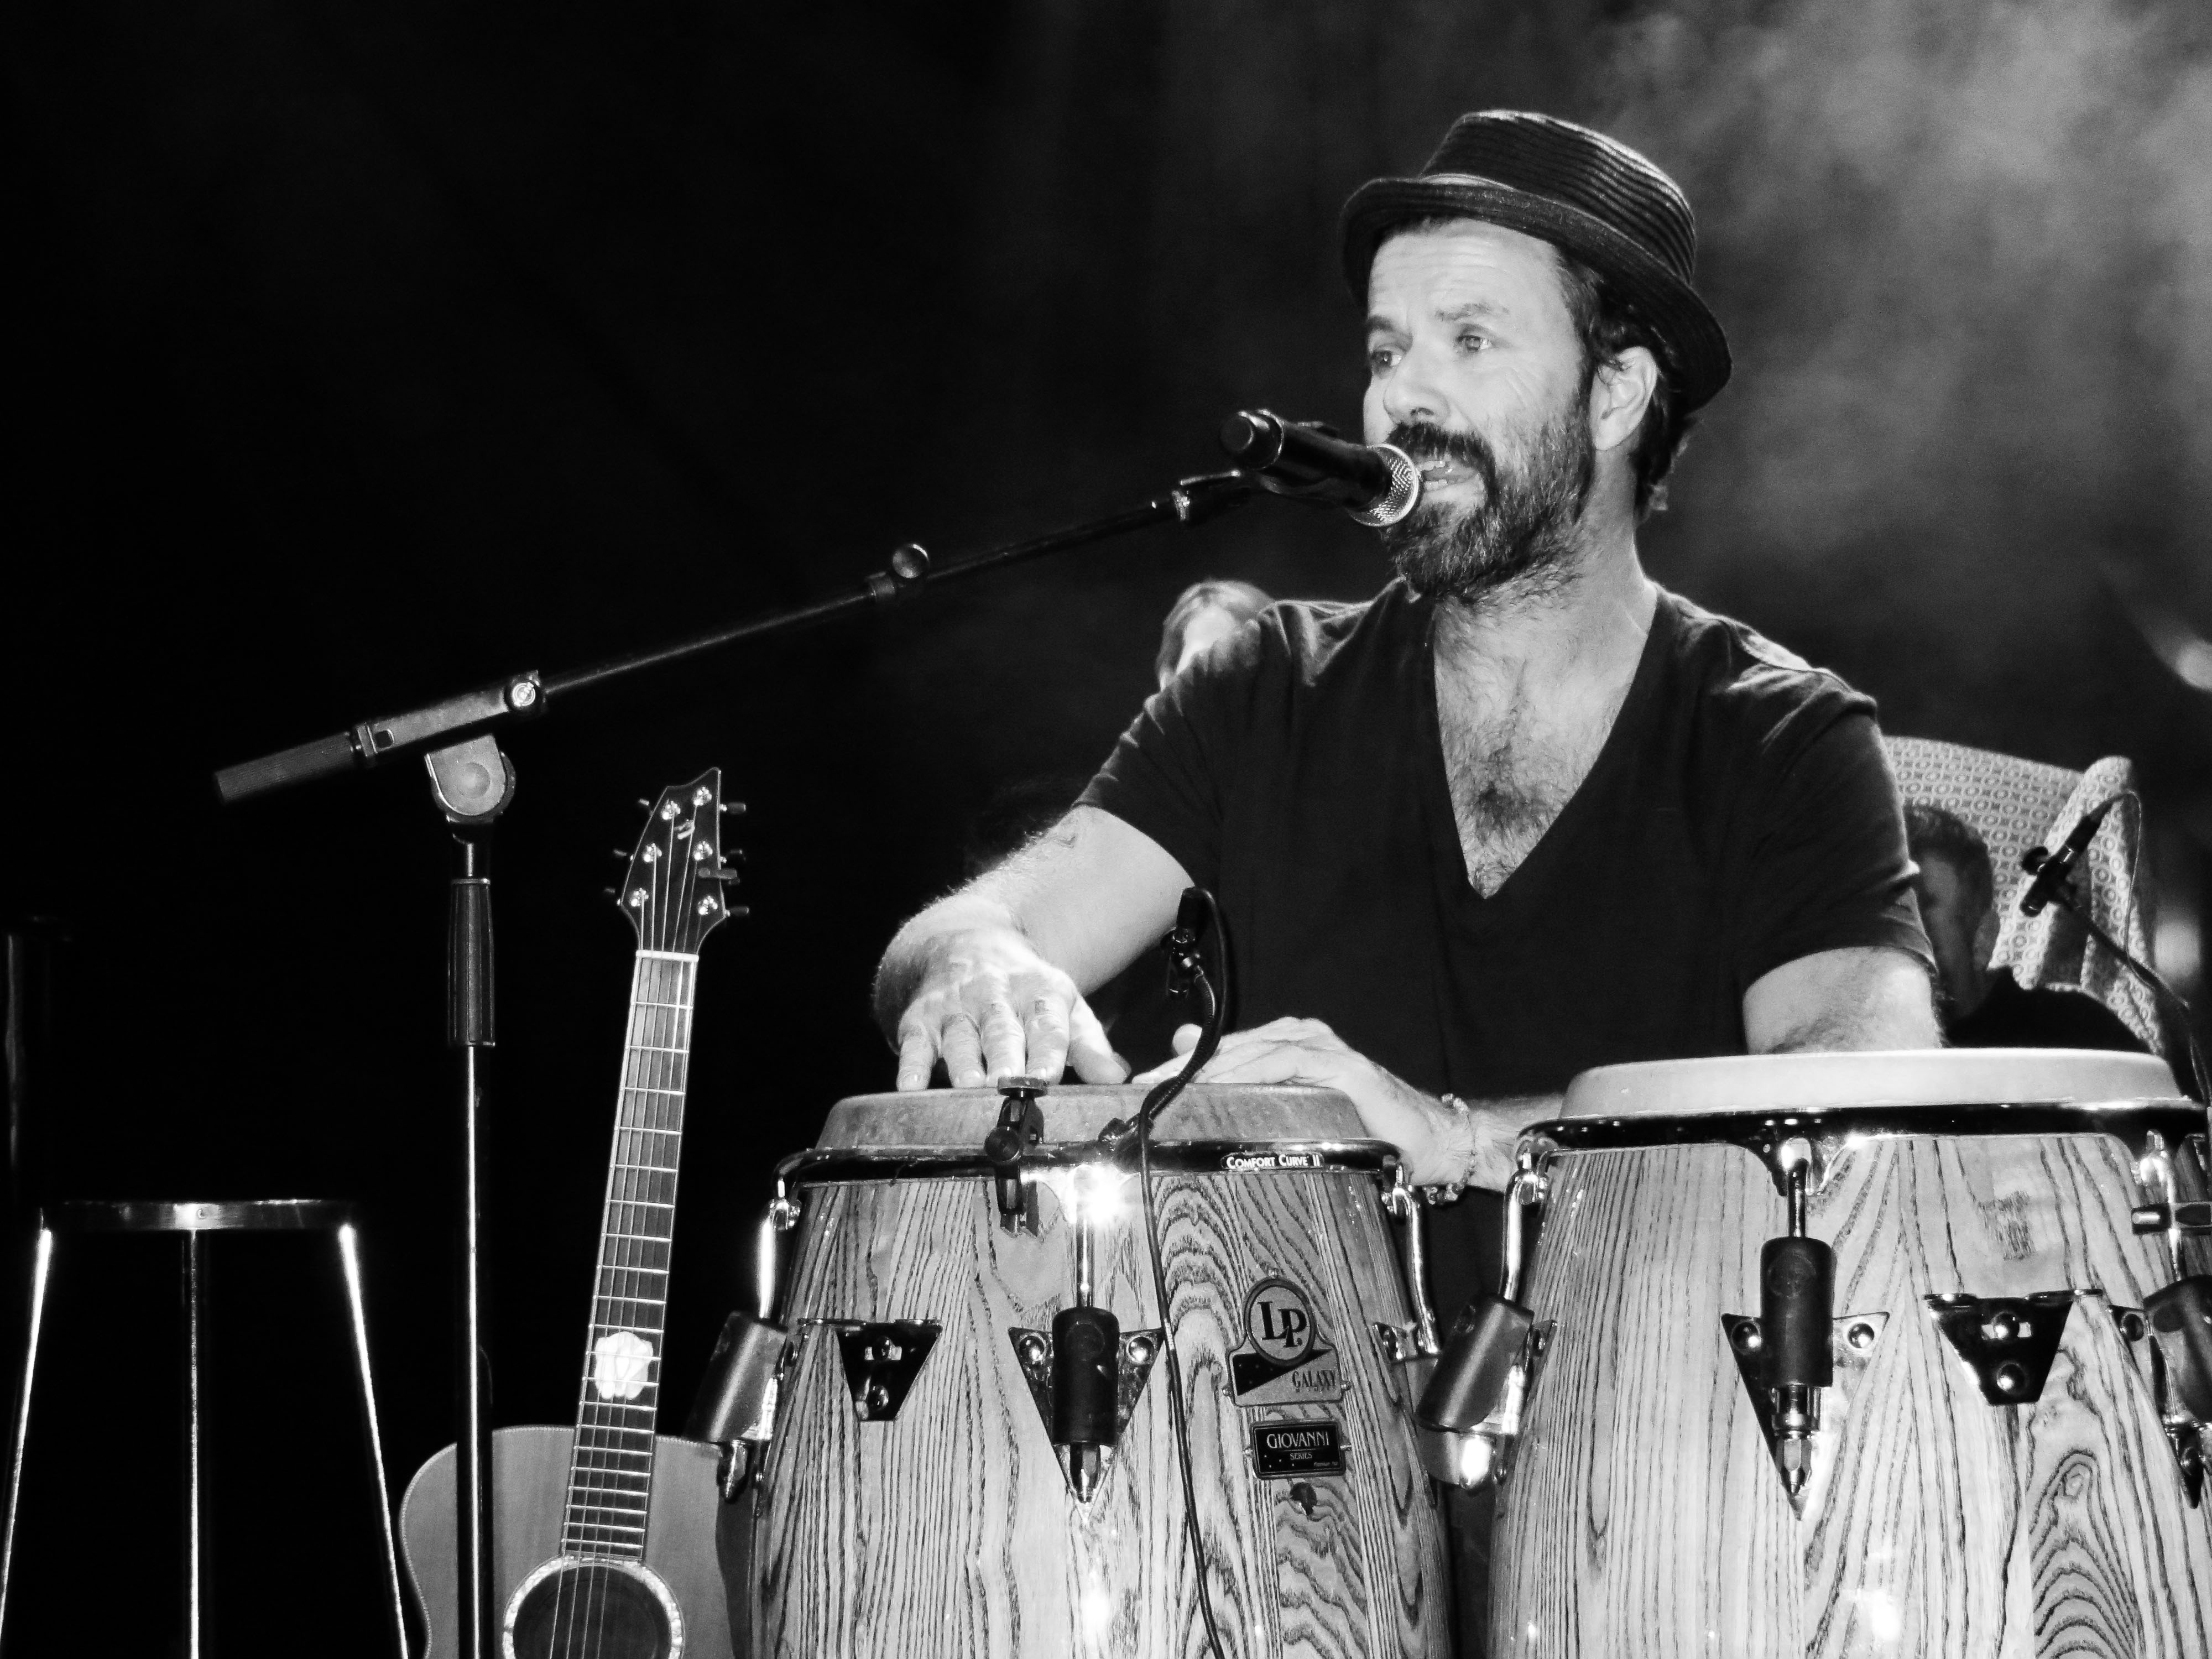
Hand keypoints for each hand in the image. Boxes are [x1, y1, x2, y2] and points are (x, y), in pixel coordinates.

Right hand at [892, 926, 1125, 1091]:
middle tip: (1008, 1083)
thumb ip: (1088, 1046)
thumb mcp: (1063, 1007)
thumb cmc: (1022, 991)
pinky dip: (910, 1064)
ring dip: (963, 1062)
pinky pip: (914, 1043)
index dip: (1048, 1050)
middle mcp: (995, 997)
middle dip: (1005, 1057)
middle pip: (1002, 1030)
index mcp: (1039, 995)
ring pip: (960, 1037)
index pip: (1047, 1025)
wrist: (965, 945)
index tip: (1049, 1075)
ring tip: (969, 1084)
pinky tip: (909, 1085)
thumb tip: (1118, 1079)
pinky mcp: (920, 1018)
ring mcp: (956, 1008)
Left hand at [1131, 1016, 1471, 1183]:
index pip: (1227, 1050)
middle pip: (1234, 1047)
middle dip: (1187, 1065)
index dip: (1184, 1064)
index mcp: (1291, 1045)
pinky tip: (1229, 1084)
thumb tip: (1193, 1062)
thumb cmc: (1362, 1132)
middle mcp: (1306, 1038)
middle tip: (1147, 1084)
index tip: (1144, 1083)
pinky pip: (1291, 1064)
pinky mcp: (1346, 1068)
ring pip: (1257, 1052)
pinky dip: (1257, 1072)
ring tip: (1175, 1085)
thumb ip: (1251, 1088)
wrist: (1429, 1143)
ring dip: (1213, 1067)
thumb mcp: (1295, 1113)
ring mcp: (1327, 1049)